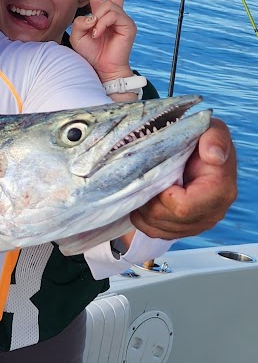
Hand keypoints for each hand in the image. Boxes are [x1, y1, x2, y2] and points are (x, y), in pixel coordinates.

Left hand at [69, 0, 137, 82]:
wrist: (101, 68)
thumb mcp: (76, 34)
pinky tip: (99, 34)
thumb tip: (94, 14)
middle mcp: (113, 13)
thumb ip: (80, 20)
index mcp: (99, 14)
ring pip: (107, 6)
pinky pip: (112, 16)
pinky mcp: (128, 24)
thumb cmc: (89, 53)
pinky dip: (102, 25)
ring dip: (96, 20)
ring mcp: (122, 18)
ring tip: (94, 34)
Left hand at [131, 119, 237, 238]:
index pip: (182, 207)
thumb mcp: (212, 129)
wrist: (201, 152)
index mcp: (221, 190)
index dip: (162, 195)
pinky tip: (145, 202)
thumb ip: (214, 138)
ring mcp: (200, 223)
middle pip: (167, 220)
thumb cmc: (203, 139)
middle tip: (142, 182)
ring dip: (144, 211)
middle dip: (149, 202)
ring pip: (159, 229)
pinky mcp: (186, 228)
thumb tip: (213, 155)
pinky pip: (158, 234)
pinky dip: (145, 220)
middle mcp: (214, 212)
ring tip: (143, 190)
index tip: (157, 177)